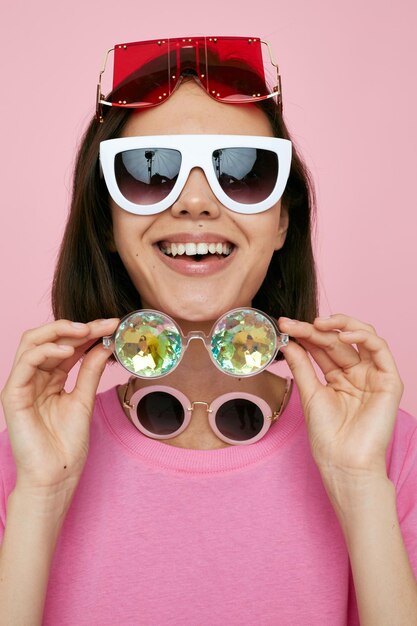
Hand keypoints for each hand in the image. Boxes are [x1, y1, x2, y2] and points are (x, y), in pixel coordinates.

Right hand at [1, 318, 118, 493]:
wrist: (56, 477)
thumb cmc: (67, 445)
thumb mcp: (85, 399)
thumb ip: (91, 371)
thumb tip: (105, 344)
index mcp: (50, 378)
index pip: (68, 345)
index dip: (90, 332)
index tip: (114, 325)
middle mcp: (34, 377)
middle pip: (49, 338)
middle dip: (78, 326)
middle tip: (104, 324)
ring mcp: (21, 384)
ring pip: (32, 342)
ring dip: (60, 330)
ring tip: (86, 331)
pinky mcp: (12, 394)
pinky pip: (25, 362)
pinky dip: (46, 350)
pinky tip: (68, 350)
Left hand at [278, 314, 402, 480]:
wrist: (343, 461)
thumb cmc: (327, 435)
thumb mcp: (309, 392)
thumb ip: (301, 364)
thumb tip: (287, 340)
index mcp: (338, 378)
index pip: (322, 348)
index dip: (304, 334)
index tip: (284, 326)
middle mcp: (357, 373)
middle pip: (337, 341)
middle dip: (314, 329)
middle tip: (292, 324)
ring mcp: (373, 375)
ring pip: (362, 337)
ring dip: (340, 325)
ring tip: (317, 323)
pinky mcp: (389, 380)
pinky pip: (380, 349)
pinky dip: (363, 336)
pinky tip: (342, 334)